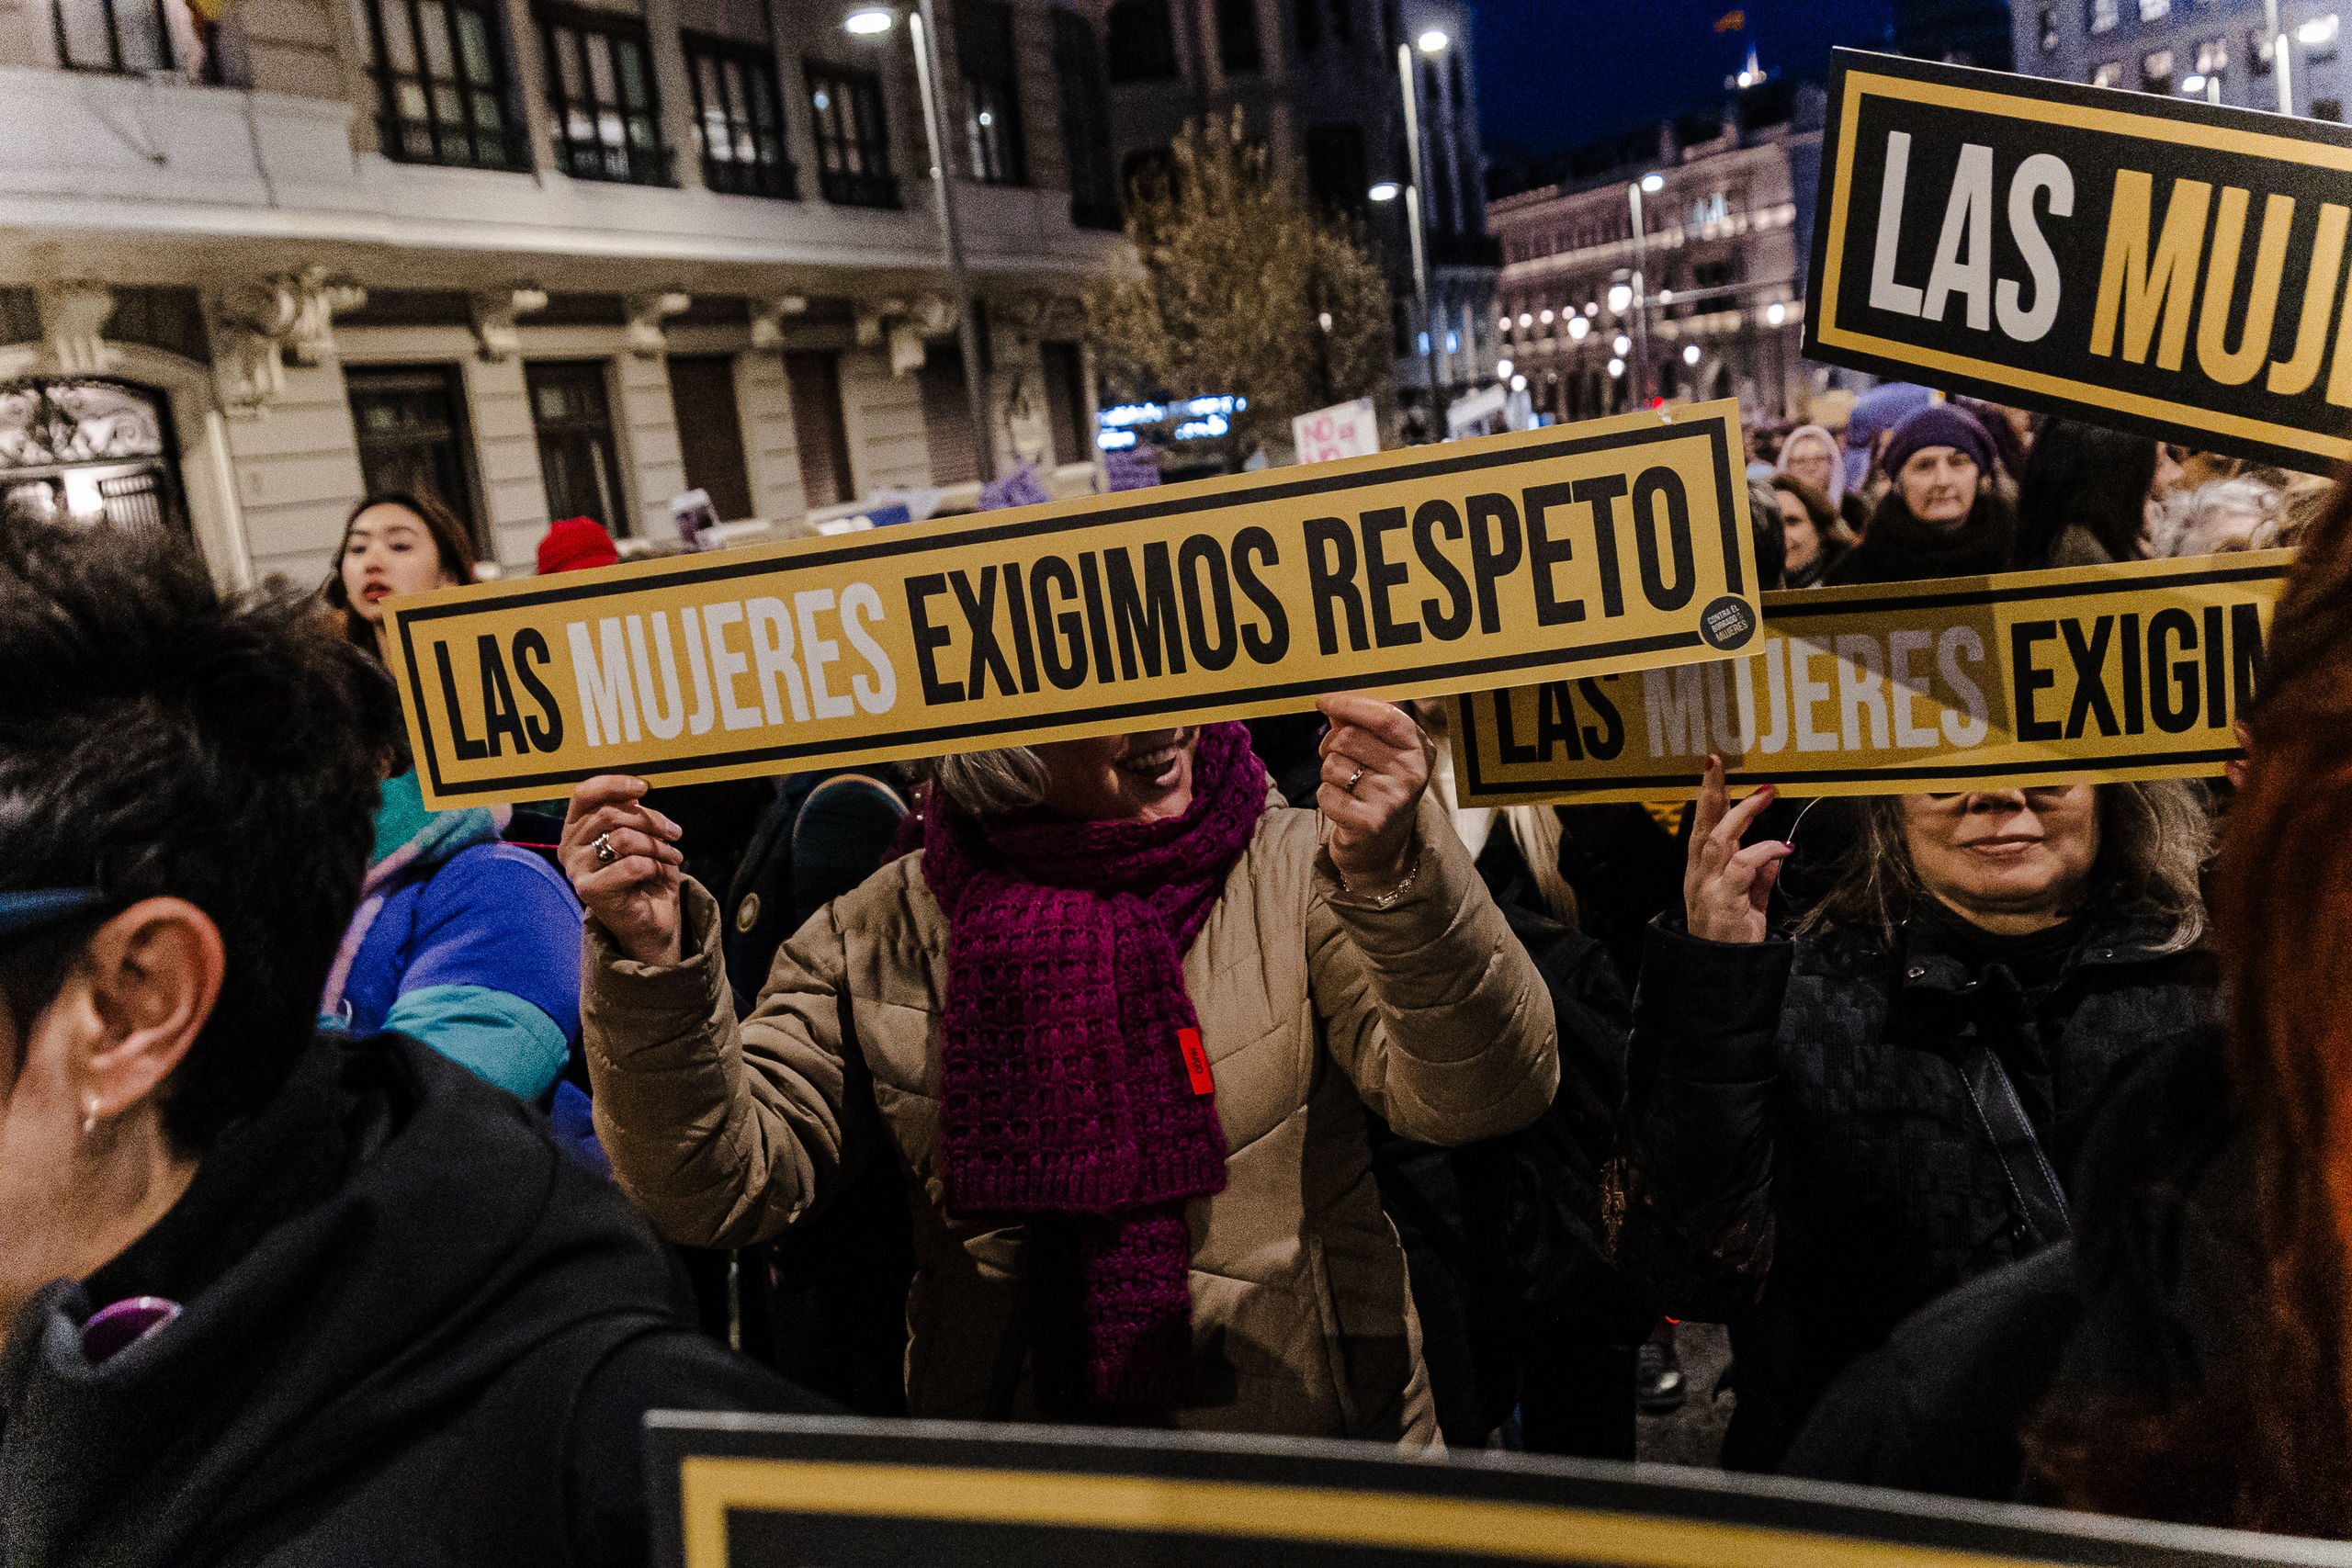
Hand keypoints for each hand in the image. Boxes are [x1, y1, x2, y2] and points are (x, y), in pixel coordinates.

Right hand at [563, 775, 685, 965]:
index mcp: (576, 829)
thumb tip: (636, 790)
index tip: (644, 787)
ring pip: (622, 838)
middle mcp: (569, 847)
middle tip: (674, 832)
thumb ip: (631, 812)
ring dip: (656, 844)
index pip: (584, 794)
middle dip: (650, 820)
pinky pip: (630, 865)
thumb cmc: (645, 873)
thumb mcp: (641, 835)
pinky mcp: (590, 891)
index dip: (613, 784)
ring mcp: (576, 870)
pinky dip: (654, 865)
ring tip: (674, 854)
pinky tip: (661, 872)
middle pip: (610, 814)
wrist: (649, 920)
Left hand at [1315, 694, 1429, 888]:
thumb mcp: (1380, 754)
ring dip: (1328, 773)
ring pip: (1333, 764)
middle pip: (1349, 737)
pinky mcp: (1370, 822)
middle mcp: (1412, 773)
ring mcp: (1392, 799)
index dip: (1350, 704)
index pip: (1385, 716)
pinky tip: (1344, 806)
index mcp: (1419, 749)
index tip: (1324, 700)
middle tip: (1336, 757)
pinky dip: (1326, 797)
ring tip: (1346, 785)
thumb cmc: (1378, 789)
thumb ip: (1359, 724)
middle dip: (1331, 744)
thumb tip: (1332, 701)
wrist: (1383, 847)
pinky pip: (1326, 792)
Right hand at [1682, 755, 1789, 944]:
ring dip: (1742, 813)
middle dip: (1712, 791)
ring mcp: (1707, 887)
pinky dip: (1764, 852)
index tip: (1713, 769)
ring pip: (1719, 839)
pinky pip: (1744, 866)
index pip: (1701, 827)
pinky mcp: (1723, 900)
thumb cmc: (1732, 940)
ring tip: (1763, 794)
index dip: (1707, 798)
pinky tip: (1782, 847)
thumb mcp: (1749, 904)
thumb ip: (1760, 879)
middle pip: (1703, 825)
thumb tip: (1778, 854)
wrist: (1722, 975)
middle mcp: (1698, 876)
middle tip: (1721, 763)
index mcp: (1700, 873)